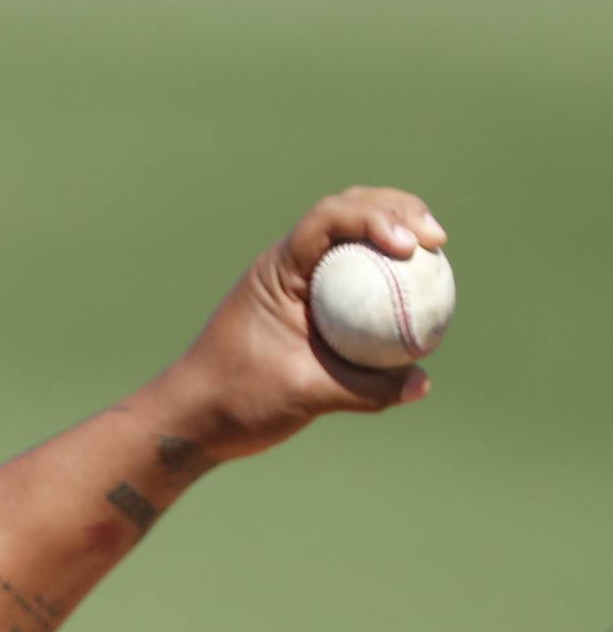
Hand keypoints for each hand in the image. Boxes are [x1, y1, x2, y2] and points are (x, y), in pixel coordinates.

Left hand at [144, 186, 446, 463]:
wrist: (194, 421)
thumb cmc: (236, 401)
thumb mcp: (302, 395)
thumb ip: (364, 389)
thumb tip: (422, 383)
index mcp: (277, 271)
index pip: (328, 219)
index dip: (375, 217)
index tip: (410, 246)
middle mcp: (288, 267)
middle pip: (348, 212)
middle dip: (398, 211)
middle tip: (437, 239)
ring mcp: (298, 285)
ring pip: (353, 243)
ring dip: (394, 236)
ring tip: (436, 252)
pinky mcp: (309, 308)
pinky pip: (355, 283)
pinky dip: (386, 281)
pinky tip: (420, 299)